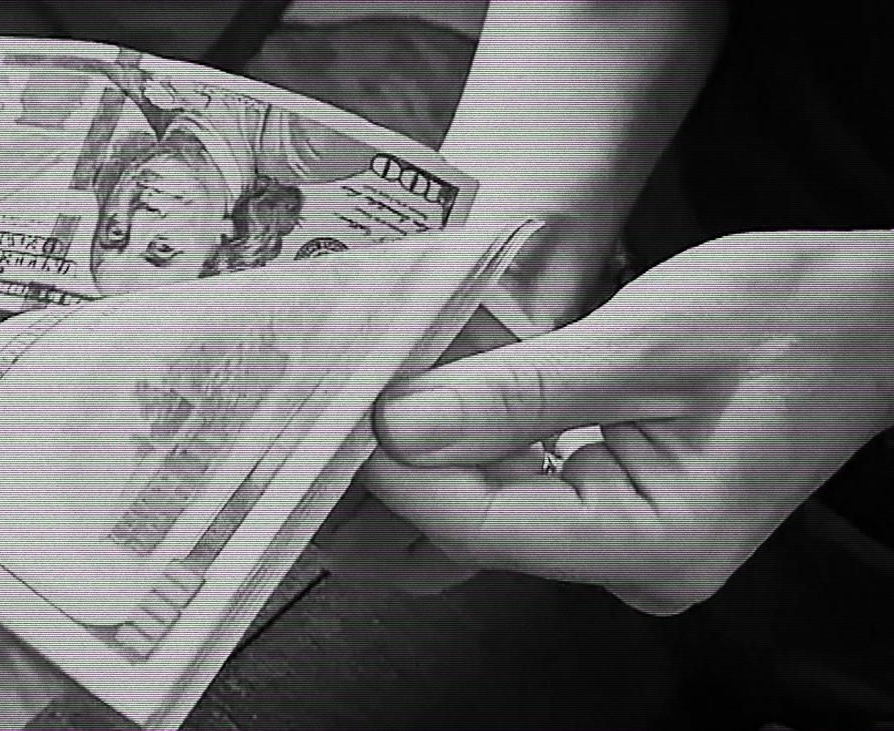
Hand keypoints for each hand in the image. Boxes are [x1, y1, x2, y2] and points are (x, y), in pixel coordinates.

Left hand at [362, 231, 893, 613]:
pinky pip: (531, 487)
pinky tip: (464, 393)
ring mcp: (632, 546)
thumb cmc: (791, 319)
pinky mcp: (624, 514)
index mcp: (654, 541)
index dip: (399, 470)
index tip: (348, 410)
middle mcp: (641, 565)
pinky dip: (490, 439)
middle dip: (416, 453)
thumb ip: (518, 392)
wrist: (873, 319)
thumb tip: (402, 427)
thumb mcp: (643, 342)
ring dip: (449, 442)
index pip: (479, 525)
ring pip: (499, 503)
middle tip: (364, 382)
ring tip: (409, 376)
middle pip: (481, 520)